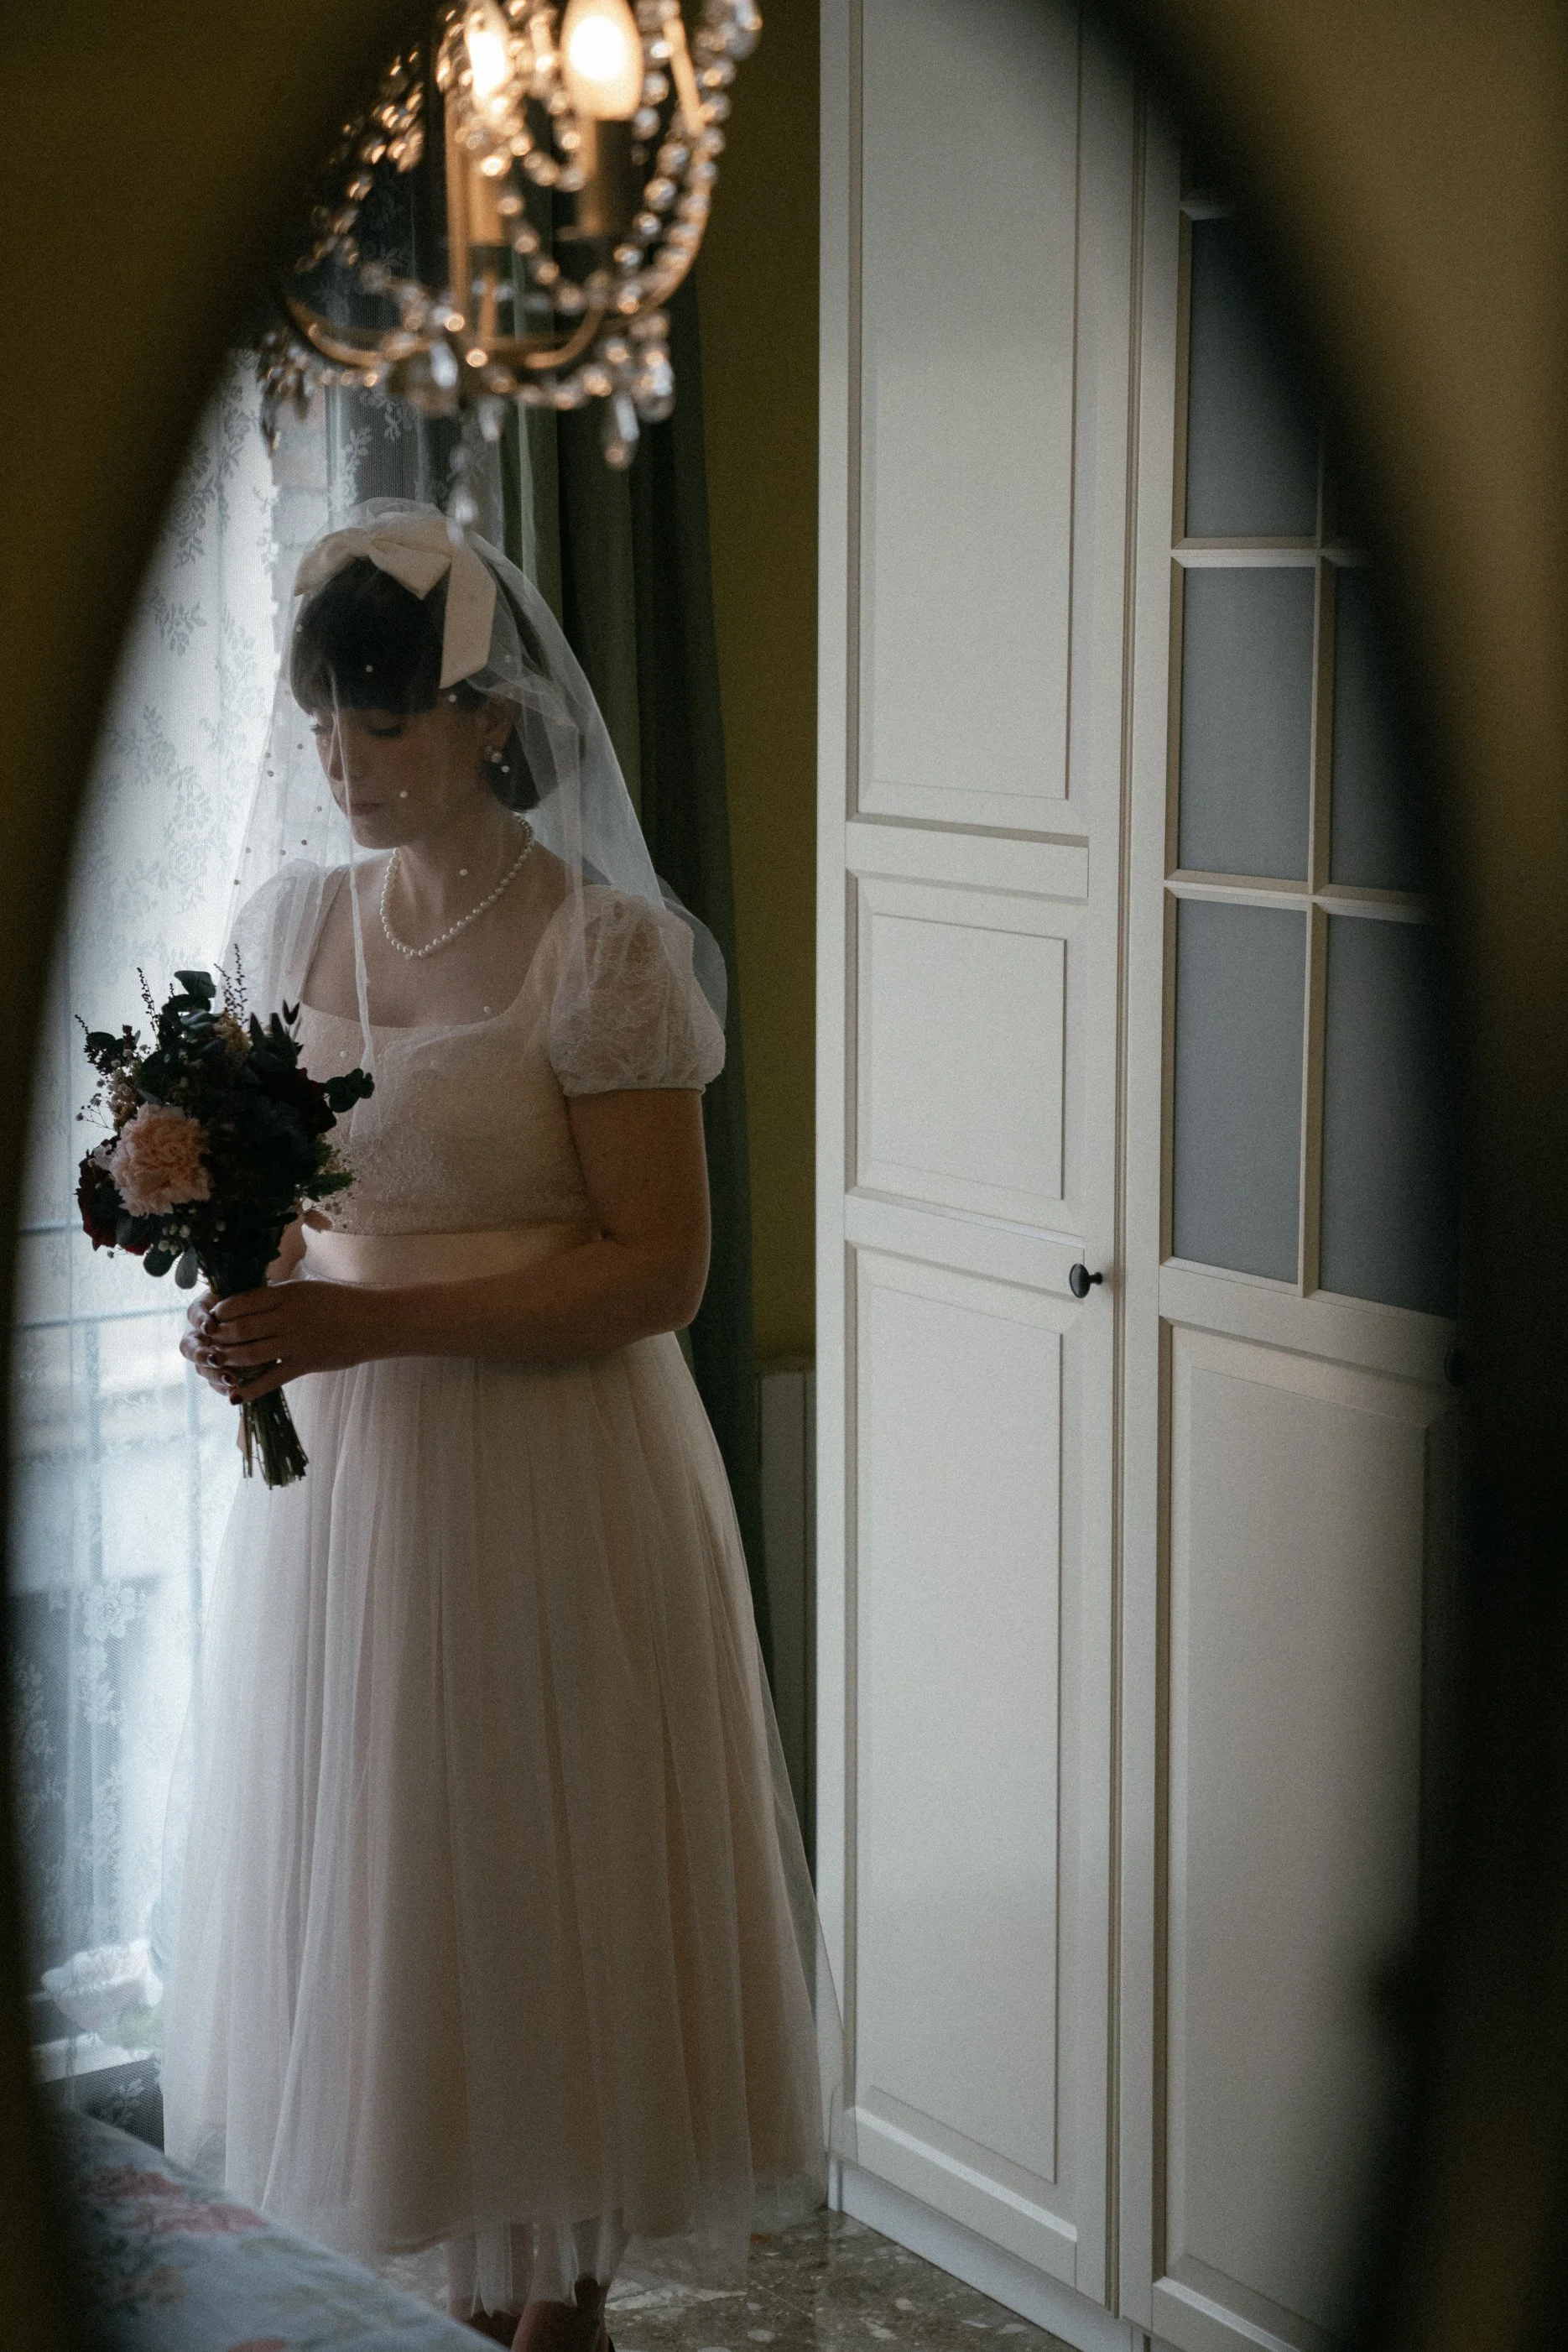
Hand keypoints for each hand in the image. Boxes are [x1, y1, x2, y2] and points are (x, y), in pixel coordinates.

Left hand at [181, 1279, 370, 1402]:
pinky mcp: (305, 1364)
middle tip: (208, 1341)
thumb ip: (277, 1297)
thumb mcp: (306, 1290)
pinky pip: (271, 1379)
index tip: (212, 1316)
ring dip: (228, 1359)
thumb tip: (244, 1304)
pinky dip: (250, 1389)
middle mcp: (288, 1317)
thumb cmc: (339, 1303)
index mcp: (287, 1294)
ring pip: (250, 1354)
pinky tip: (234, 1396)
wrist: (372, 1322)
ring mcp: (296, 1343)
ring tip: (217, 1362)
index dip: (221, 1311)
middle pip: (240, 1329)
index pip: (242, 1302)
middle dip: (218, 1337)